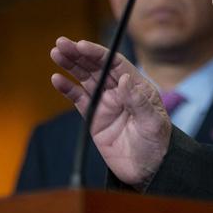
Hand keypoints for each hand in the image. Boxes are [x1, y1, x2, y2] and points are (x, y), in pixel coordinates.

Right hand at [50, 37, 171, 188]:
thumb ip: (139, 101)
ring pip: (85, 79)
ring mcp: (106, 103)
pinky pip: (78, 99)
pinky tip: (56, 79)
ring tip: (56, 53)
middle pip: (97, 66)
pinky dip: (67, 89)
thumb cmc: (156, 143)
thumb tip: (125, 79)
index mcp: (137, 86)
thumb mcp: (153, 122)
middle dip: (79, 54)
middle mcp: (121, 91)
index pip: (116, 63)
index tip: (82, 45)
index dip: (98, 53)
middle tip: (61, 43)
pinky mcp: (94, 118)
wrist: (147, 169)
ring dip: (71, 65)